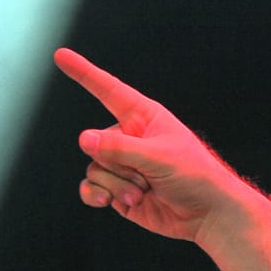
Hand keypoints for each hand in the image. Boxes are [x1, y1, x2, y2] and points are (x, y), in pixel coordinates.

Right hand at [53, 48, 252, 243]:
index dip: (84, 73)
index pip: (108, 91)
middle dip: (118, 164)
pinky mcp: (118, 189)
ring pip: (94, 168)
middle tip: (149, 176)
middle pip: (97, 143)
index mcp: (144, 118)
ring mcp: (123, 165)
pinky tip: (109, 201)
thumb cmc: (196, 177)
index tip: (61, 56)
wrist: (209, 215)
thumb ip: (120, 148)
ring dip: (117, 185)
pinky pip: (91, 187)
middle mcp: (129, 138)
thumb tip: (84, 140)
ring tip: (144, 192)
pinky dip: (97, 195)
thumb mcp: (159, 157)